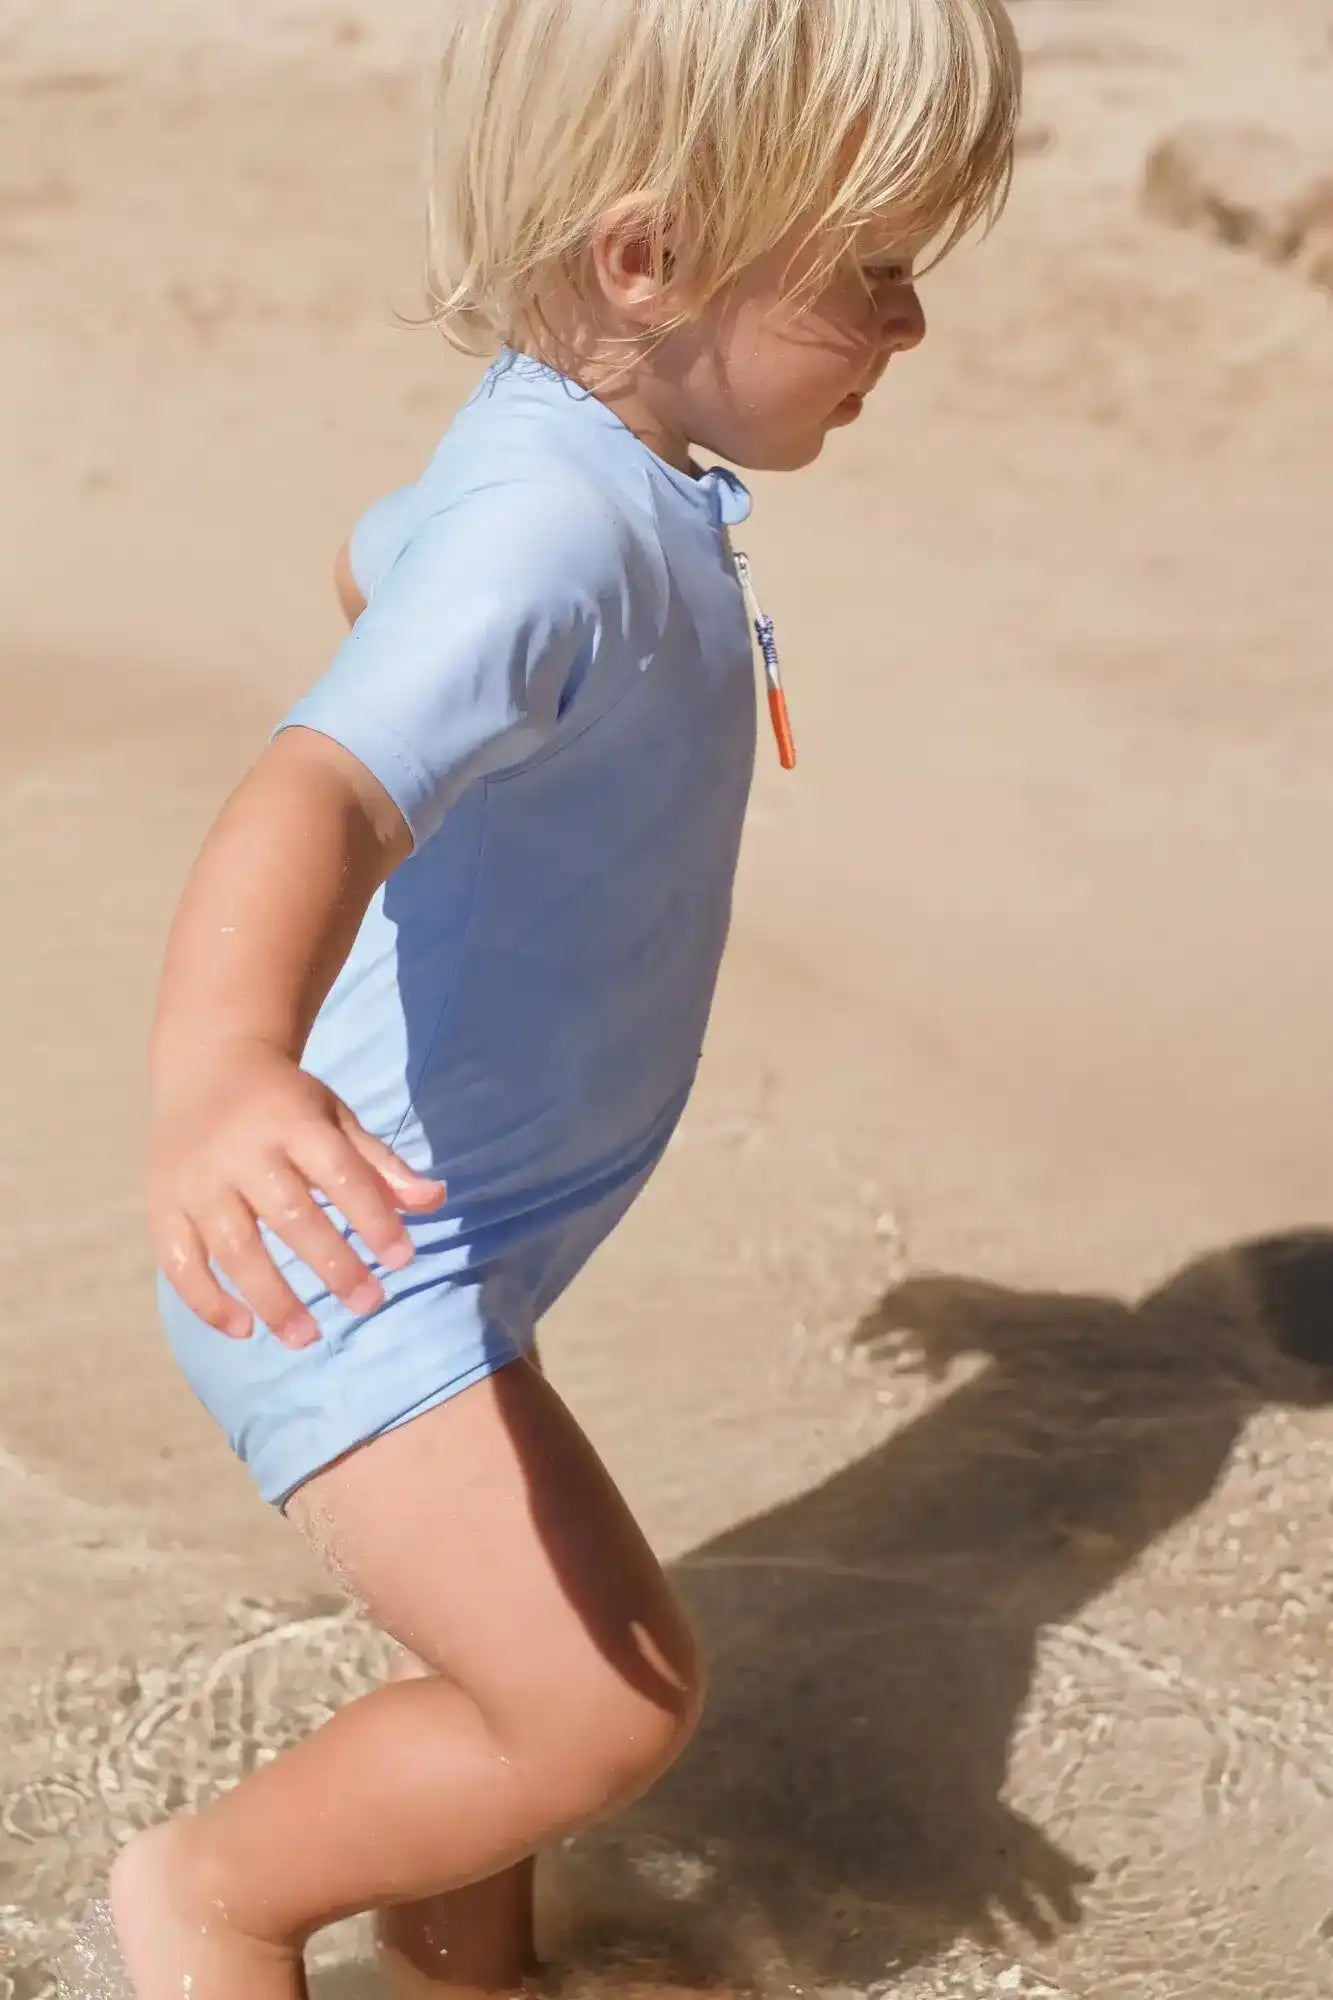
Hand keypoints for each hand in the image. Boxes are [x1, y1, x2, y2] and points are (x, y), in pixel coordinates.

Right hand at [149, 1039, 443, 1347]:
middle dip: (333, 1265)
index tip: (402, 1260)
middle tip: (369, 1303)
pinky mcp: (162, 1206)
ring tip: (309, 1338)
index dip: (373, 1218)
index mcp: (290, 1121)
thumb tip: (435, 1200)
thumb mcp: (334, 1115)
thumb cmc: (283, 1103)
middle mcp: (240, 1151)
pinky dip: (208, 1301)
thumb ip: (379, 1162)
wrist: (204, 1067)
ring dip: (273, 1299)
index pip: (339, 1174)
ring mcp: (196, 1181)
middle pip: (290, 1216)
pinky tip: (244, 1328)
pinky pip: (180, 1263)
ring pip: (235, 1248)